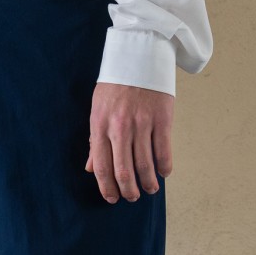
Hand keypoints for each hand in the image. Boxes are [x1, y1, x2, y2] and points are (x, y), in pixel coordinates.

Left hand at [86, 83, 173, 203]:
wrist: (139, 55)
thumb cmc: (115, 85)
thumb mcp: (97, 110)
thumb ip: (94, 141)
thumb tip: (91, 169)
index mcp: (100, 126)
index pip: (102, 167)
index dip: (107, 188)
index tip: (112, 198)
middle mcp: (120, 128)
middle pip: (124, 171)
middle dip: (128, 191)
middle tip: (132, 197)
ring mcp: (142, 124)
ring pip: (145, 165)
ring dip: (148, 183)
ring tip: (149, 189)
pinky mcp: (162, 119)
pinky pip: (163, 151)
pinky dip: (164, 167)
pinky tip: (163, 173)